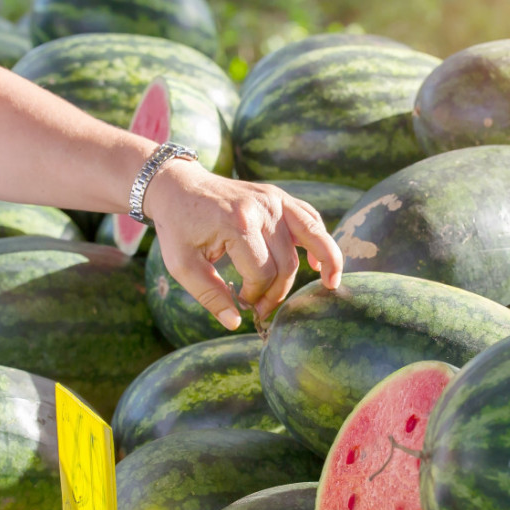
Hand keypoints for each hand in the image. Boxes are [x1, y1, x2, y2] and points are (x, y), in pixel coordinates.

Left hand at [146, 162, 343, 329]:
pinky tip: (319, 263)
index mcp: (238, 224)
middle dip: (277, 292)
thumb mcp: (182, 265)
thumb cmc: (178, 227)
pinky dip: (320, 239)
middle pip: (286, 263)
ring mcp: (274, 199)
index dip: (255, 296)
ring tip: (332, 286)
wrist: (178, 186)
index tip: (242, 303)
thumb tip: (235, 323)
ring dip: (327, 262)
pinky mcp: (278, 196)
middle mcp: (262, 208)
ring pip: (312, 236)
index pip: (262, 274)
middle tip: (260, 307)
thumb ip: (209, 295)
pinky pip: (309, 217)